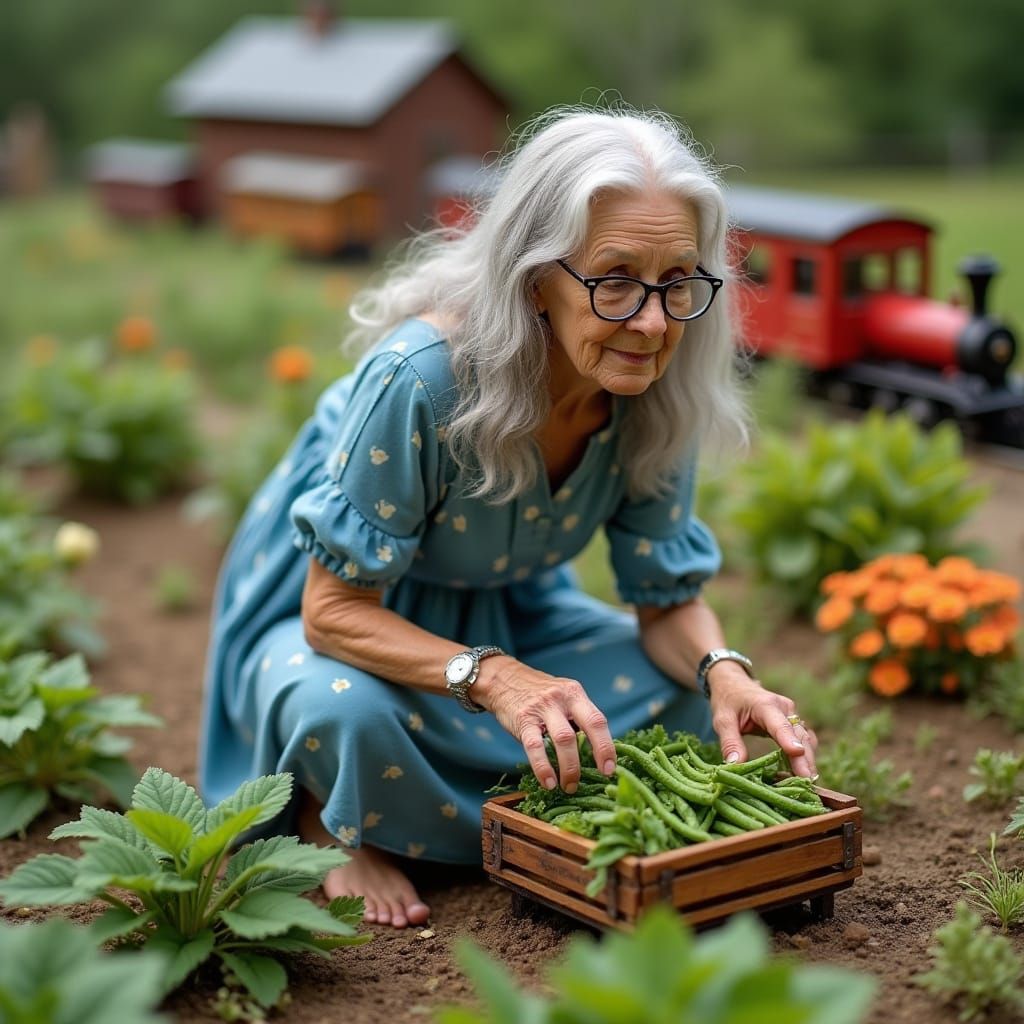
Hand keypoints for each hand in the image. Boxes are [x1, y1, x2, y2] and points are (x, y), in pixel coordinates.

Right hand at [471, 657, 616, 791]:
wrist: (503, 680)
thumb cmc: (538, 695)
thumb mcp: (562, 697)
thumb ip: (577, 718)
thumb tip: (596, 752)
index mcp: (575, 693)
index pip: (598, 720)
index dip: (607, 746)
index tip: (611, 769)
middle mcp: (562, 698)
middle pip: (588, 726)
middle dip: (599, 754)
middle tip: (600, 778)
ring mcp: (542, 708)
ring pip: (563, 739)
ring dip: (570, 767)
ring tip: (570, 786)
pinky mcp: (523, 720)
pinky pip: (535, 747)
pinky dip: (543, 767)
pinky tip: (549, 782)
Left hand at [706, 664, 818, 777]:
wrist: (734, 684)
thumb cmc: (728, 701)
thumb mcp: (722, 720)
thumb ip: (730, 742)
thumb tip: (735, 765)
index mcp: (765, 705)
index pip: (779, 724)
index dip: (789, 740)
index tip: (798, 753)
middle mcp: (784, 708)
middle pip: (799, 735)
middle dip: (805, 759)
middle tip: (808, 783)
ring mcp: (791, 715)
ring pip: (805, 739)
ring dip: (808, 761)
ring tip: (807, 785)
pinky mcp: (793, 723)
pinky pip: (803, 741)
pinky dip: (804, 757)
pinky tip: (799, 775)